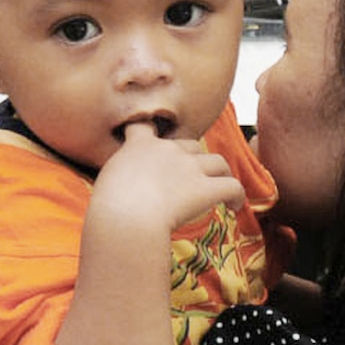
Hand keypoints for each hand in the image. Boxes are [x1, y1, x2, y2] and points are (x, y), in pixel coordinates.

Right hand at [91, 120, 245, 234]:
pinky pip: (232, 187)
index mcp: (139, 146)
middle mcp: (167, 150)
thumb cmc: (108, 207)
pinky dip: (237, 196)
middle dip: (195, 159)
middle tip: (194, 177)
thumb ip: (121, 177)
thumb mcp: (107, 182)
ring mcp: (189, 167)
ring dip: (222, 174)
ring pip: (218, 162)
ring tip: (224, 190)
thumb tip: (125, 192)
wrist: (125, 218)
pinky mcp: (206, 188)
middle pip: (192, 145)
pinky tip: (235, 207)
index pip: (146, 126)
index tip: (157, 141)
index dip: (153, 131)